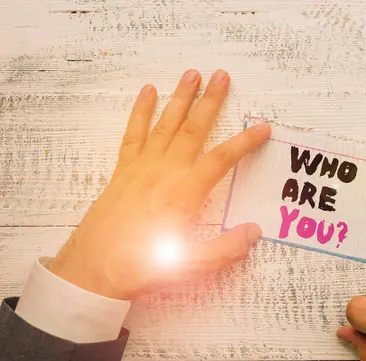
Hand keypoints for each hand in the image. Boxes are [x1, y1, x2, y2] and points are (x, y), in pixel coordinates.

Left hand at [49, 69, 270, 299]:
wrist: (92, 270)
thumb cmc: (141, 267)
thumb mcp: (189, 265)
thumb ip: (224, 249)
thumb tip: (253, 232)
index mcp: (184, 193)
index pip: (222, 160)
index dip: (245, 142)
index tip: (263, 127)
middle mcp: (164, 172)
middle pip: (193, 129)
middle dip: (210, 101)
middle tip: (222, 76)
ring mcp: (141, 167)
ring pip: (165, 124)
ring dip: (180, 98)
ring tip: (192, 74)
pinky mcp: (123, 170)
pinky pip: (134, 133)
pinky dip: (140, 111)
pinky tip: (147, 92)